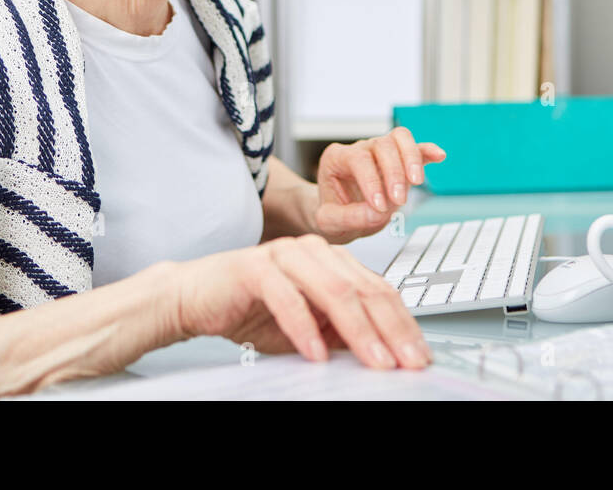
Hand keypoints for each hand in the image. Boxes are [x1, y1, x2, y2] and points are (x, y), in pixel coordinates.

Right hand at [169, 235, 432, 368]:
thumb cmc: (251, 310)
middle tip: (406, 362)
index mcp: (333, 261)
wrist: (194, 297)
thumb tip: (385, 353)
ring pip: (333, 291)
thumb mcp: (309, 328)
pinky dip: (305, 328)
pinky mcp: (255, 267)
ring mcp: (286, 255)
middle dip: (390, 330)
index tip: (418, 356)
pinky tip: (316, 353)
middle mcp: (315, 251)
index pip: (379, 291)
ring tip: (374, 361)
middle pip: (364, 289)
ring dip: (357, 330)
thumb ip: (342, 332)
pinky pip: (287, 297)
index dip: (402, 325)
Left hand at [312, 126, 445, 243]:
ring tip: (416, 182)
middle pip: (381, 145)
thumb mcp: (329, 222)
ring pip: (399, 138)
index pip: (358, 159)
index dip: (371, 181)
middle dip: (393, 173)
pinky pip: (414, 147)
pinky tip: (438, 156)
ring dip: (411, 158)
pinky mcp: (398, 159)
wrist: (339, 215)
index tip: (379, 206)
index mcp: (336, 158)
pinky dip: (426, 150)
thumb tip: (378, 212)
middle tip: (398, 201)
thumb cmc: (332, 214)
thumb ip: (349, 217)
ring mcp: (380, 151)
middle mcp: (359, 149)